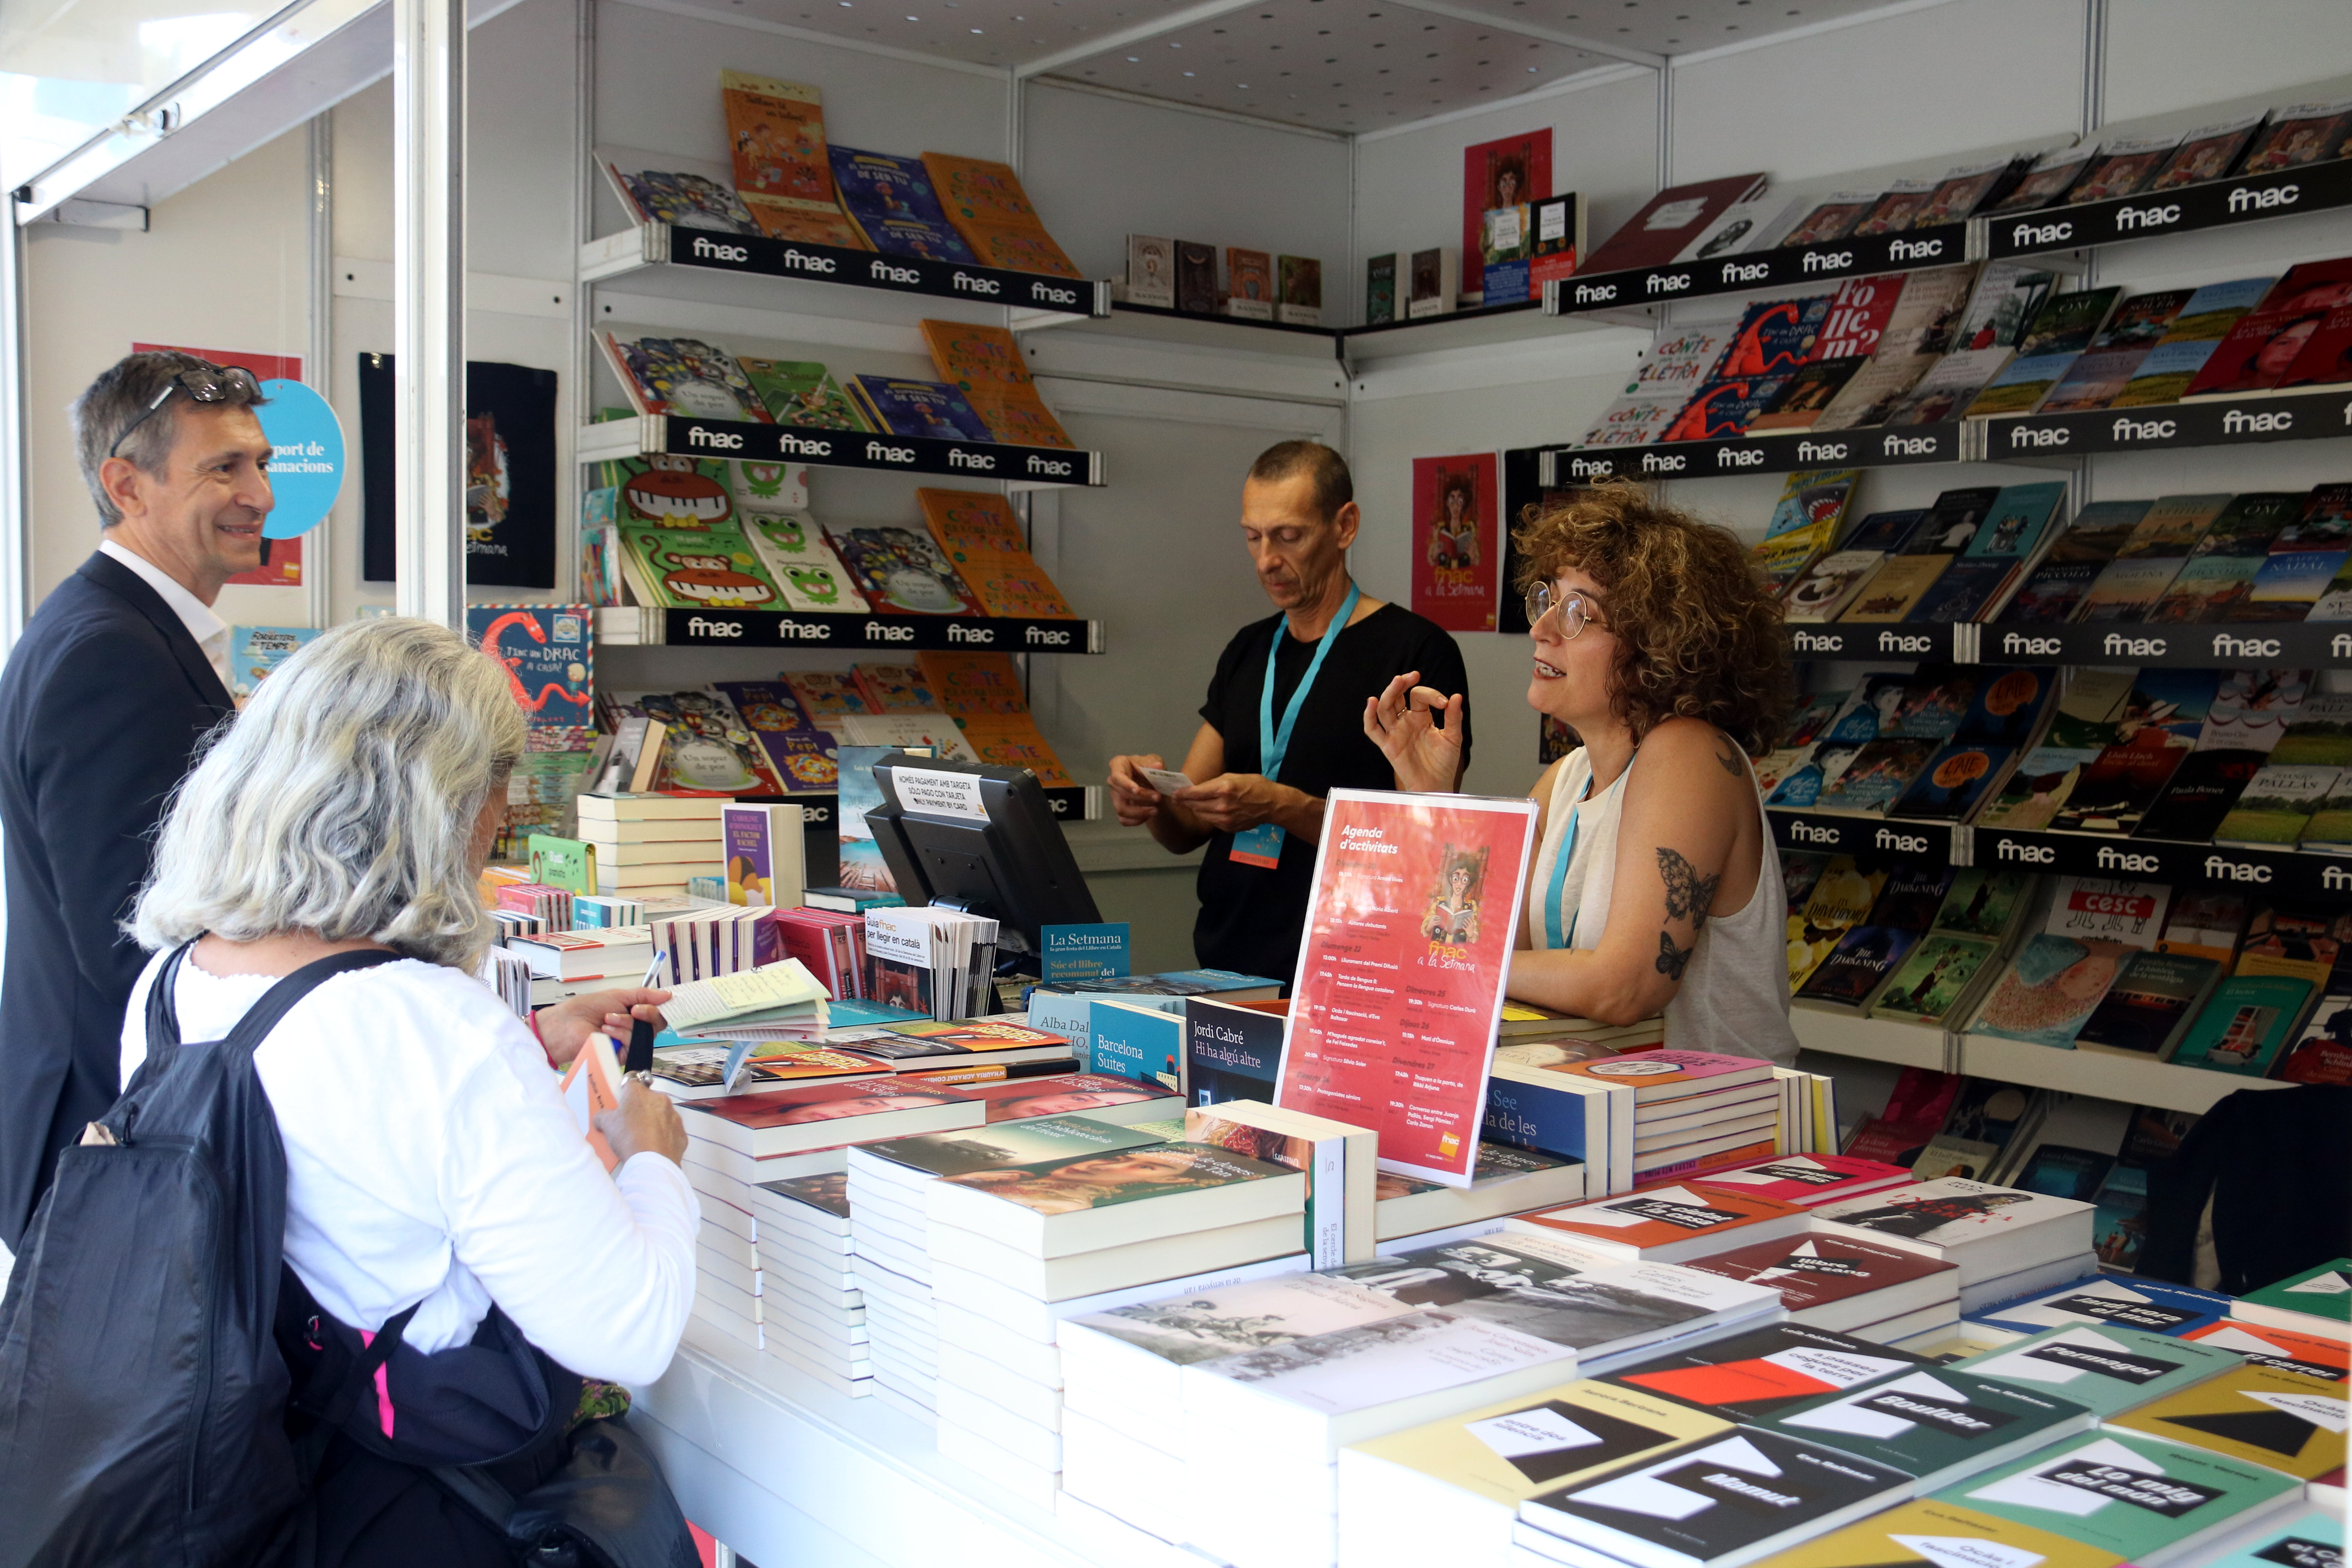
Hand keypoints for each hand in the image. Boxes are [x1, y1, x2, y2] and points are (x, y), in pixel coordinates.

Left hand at [535, 987, 670, 1065]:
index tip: (660, 1001)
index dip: (660, 1007)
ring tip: (608, 1019)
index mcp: (633, 1013)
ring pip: (646, 1034)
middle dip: (647, 1013)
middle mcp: (634, 1028)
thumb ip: (643, 995)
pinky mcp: (622, 1055)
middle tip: (634, 1009)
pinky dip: (622, 1034)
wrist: (567, 1025)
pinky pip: (634, 1044)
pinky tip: (607, 1031)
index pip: (657, 1012)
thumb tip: (667, 995)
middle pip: (657, 1023)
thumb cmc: (585, 1009)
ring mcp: (629, 1042)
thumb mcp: (617, 996)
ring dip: (627, 1023)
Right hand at [595, 1078, 686, 1166]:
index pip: (631, 1082)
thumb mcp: (607, 1125)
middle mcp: (660, 1099)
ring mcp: (673, 1116)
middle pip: (647, 1099)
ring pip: (661, 1114)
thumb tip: (601, 1117)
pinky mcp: (681, 1132)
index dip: (625, 1091)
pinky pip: (670, 1131)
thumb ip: (602, 1116)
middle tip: (629, 1124)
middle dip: (639, 1109)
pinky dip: (663, 1136)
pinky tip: (653, 1147)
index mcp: (639, 1094)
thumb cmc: (628, 1138)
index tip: (622, 1100)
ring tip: (641, 1138)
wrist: (651, 1162)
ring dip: (653, 1122)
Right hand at [1107, 752, 1168, 826]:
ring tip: (1155, 810)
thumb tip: (1157, 766)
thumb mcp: (1155, 762)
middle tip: (1158, 797)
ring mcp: (1115, 796)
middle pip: (1122, 793)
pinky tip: (1148, 815)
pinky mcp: (1120, 808)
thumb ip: (1155, 764)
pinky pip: (1124, 819)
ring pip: (1121, 809)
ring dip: (1139, 812)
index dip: (1125, 784)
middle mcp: (1114, 781)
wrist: (1153, 781)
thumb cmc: (1149, 768)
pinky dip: (1137, 820)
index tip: (1137, 790)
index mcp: (1119, 764)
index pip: (1117, 775)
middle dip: (1141, 797)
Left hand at [1177, 772, 1287, 832]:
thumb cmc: (1254, 785)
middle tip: (1177, 799)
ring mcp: (1226, 819)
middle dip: (1185, 802)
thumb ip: (1213, 783)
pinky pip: (1212, 821)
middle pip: (1195, 806)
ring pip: (1202, 815)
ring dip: (1195, 809)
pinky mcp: (1228, 828)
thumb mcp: (1233, 776)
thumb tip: (1196, 788)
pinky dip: (1207, 816)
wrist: (1271, 804)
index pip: (1195, 793)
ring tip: (1192, 804)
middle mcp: (1223, 805)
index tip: (1174, 793)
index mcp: (1224, 789)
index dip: (1182, 794)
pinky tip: (1209, 810)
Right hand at [1363, 670, 1464, 793]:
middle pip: (1396, 697)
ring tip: (1397, 681)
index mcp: (1421, 717)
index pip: (1418, 696)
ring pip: (1385, 708)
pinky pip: (1373, 730)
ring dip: (1389, 693)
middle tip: (1412, 675)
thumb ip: (1453, 717)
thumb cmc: (1444, 762)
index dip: (1431, 694)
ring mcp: (1395, 732)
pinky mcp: (1388, 746)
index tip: (1445, 703)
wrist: (1438, 785)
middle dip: (1402, 684)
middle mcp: (1405, 722)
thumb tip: (1456, 696)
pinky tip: (1372, 702)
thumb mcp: (1453, 737)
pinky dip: (1369, 716)